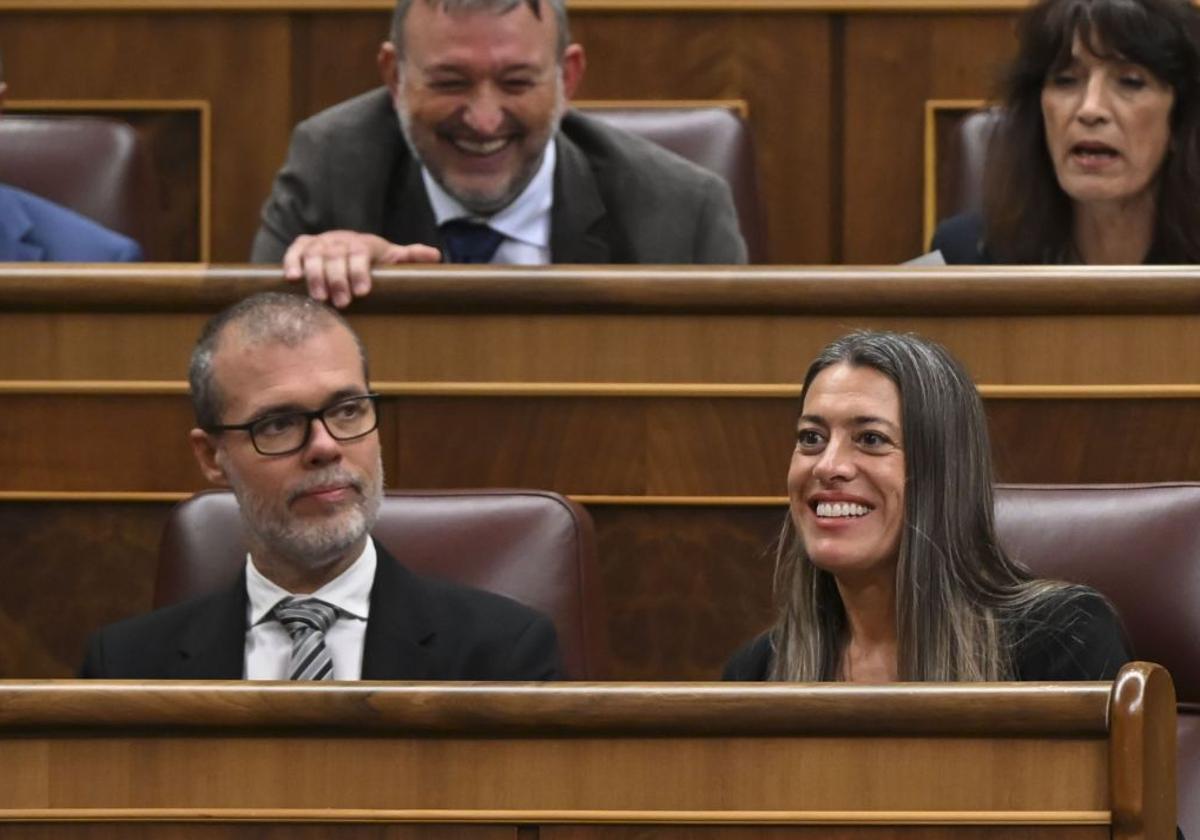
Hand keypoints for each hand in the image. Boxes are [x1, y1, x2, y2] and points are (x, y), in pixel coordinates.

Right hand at [282, 231, 440, 307]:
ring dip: (316, 275)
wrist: (345, 242)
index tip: (362, 292)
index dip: (360, 271)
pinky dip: (292, 262)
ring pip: (315, 255)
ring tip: (319, 297)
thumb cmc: (370, 257)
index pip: (361, 254)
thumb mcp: (390, 255)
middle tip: (342, 302)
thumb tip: (436, 256)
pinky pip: (295, 251)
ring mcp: (320, 242)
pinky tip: (292, 278)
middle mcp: (340, 240)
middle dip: (338, 279)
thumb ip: (409, 256)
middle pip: (337, 256)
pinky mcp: (303, 245)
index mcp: (363, 243)